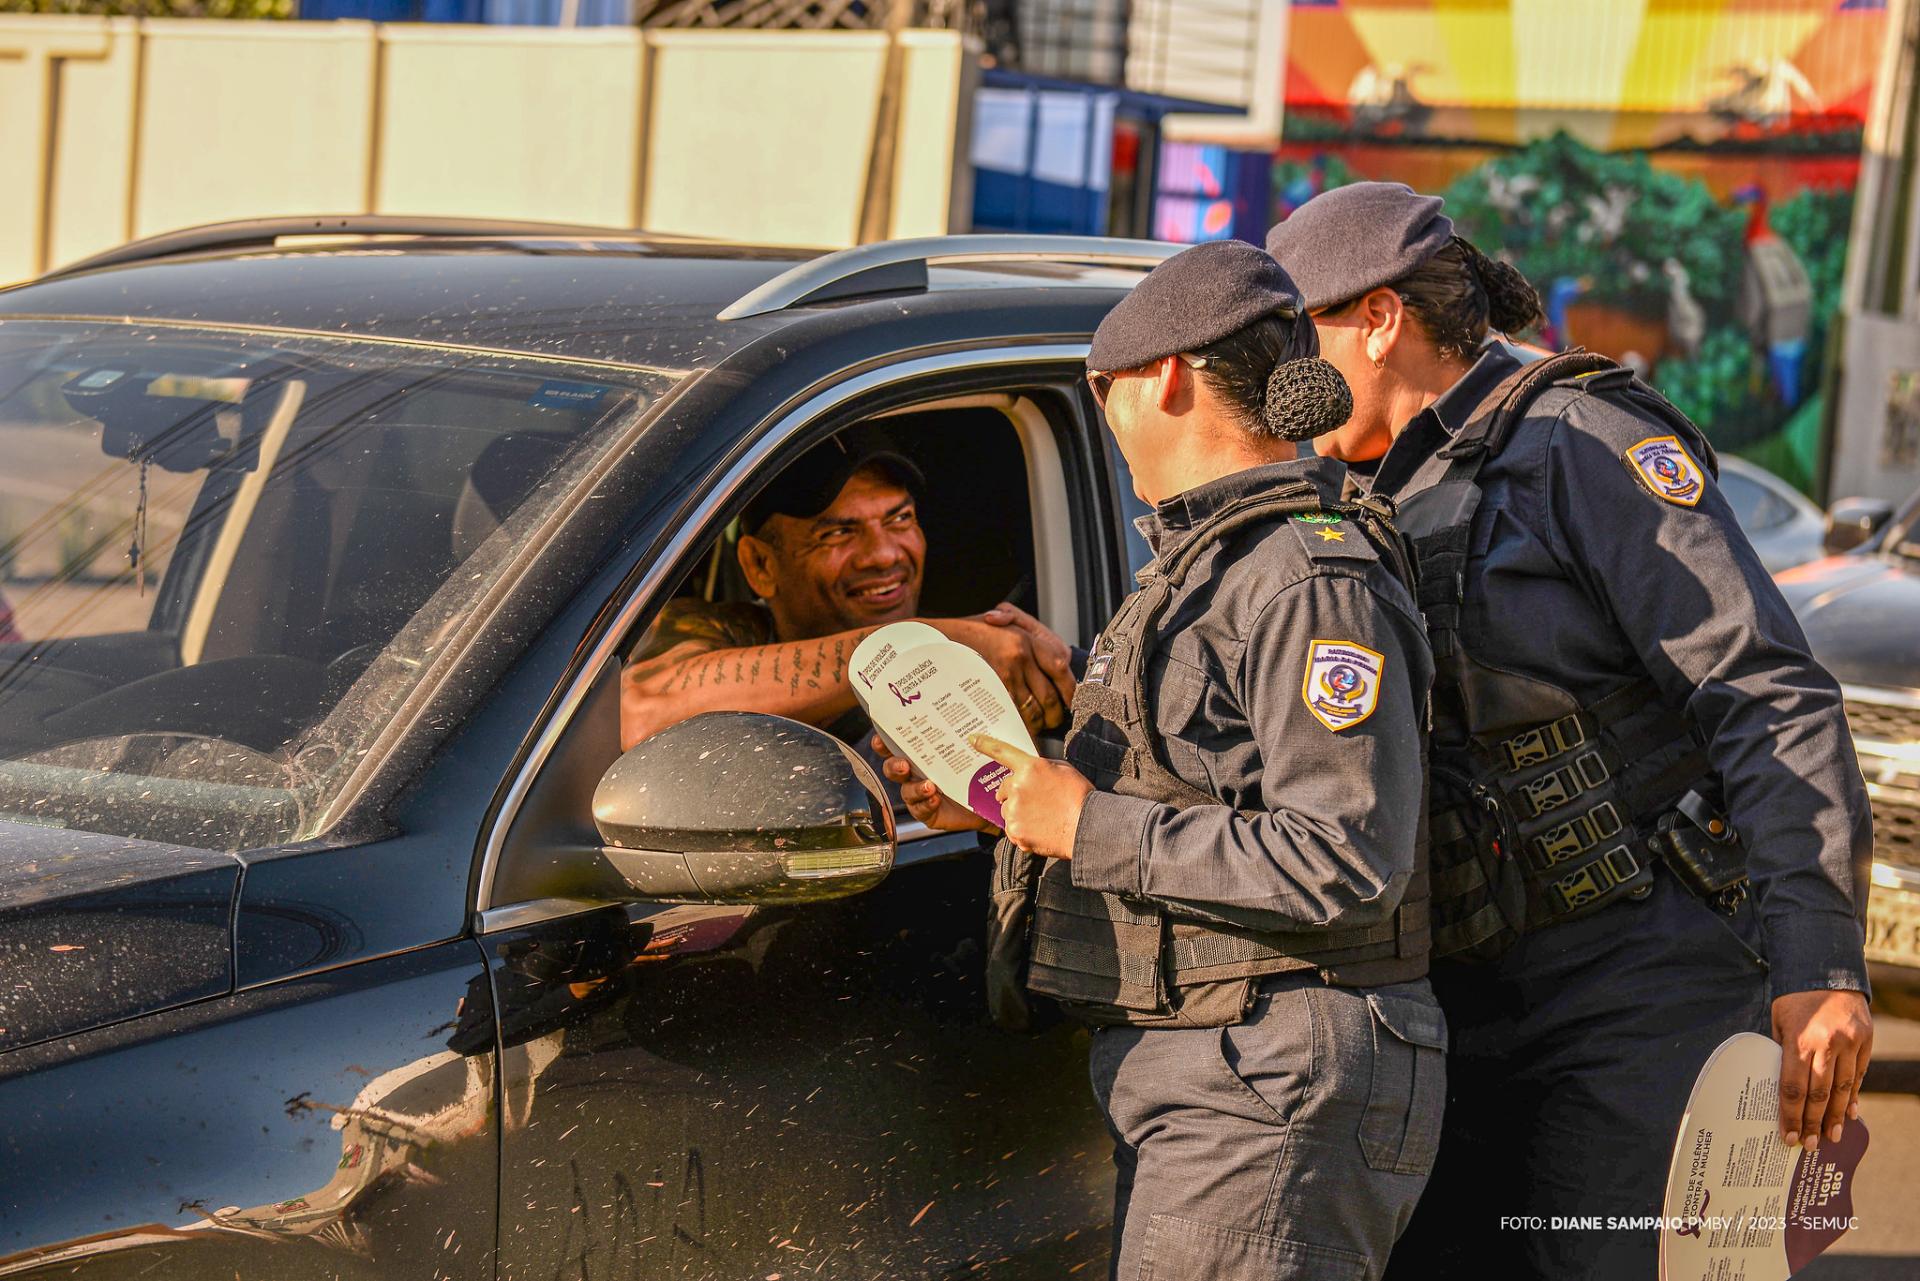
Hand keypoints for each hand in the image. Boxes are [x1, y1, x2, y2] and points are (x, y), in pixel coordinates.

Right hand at [871, 733, 995, 832]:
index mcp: (920, 754)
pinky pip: (920, 810)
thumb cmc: (977, 769)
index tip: (880, 739)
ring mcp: (919, 794)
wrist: (991, 799)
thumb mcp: (970, 747)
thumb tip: (965, 712)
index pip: (896, 745)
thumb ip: (963, 732)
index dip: (884, 742)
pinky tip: (934, 799)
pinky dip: (925, 804)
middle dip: (894, 766)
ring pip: (906, 791)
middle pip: (893, 768)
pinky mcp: (927, 812)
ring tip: (929, 786)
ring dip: (915, 788)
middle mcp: (915, 773)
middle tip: (903, 765)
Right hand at [934, 608, 1075, 734]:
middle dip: (1055, 714)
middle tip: (1056, 720)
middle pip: (1049, 695)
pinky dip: (1021, 725)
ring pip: (1032, 710)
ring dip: (1039, 723)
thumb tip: (1057, 658)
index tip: (1071, 700)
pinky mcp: (991, 691)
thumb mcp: (1002, 620)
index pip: (1060, 668)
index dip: (1069, 689)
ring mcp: (1004, 675)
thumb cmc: (972, 630)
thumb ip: (1030, 632)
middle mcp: (1019, 656)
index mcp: (1026, 638)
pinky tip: (1020, 728)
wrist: (939, 637)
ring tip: (1039, 726)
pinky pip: (1013, 714)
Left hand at [971, 733, 1092, 859]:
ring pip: (1007, 810)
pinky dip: (1021, 831)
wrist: (1088, 826)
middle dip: (1014, 794)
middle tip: (1036, 801)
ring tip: (1041, 818)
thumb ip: (1040, 768)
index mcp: (1030, 767)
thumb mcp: (1062, 769)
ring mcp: (1014, 810)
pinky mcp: (1015, 831)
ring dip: (1018, 813)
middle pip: (1003, 789)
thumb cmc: (1080, 796)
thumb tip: (1028, 773)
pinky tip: (1039, 830)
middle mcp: (1017, 787)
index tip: (972, 738)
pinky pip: (1011, 829)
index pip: (1002, 752)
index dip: (985, 744)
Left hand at [1772, 989, 1873, 1150]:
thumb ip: (1782, 1053)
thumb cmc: (1795, 1000)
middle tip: (1808, 1145)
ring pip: (1842, 1089)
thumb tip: (1780, 1087)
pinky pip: (1858, 1076)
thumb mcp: (1778, 1022)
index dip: (1791, 1116)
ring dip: (1835, 1116)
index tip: (1788, 1136)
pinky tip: (1848, 1114)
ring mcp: (1849, 1044)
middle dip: (1813, 1123)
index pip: (1793, 1087)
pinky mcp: (1865, 1042)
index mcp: (1798, 1040)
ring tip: (1830, 1138)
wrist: (1827, 972)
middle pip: (1819, 1094)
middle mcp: (1826, 1044)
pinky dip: (1853, 1097)